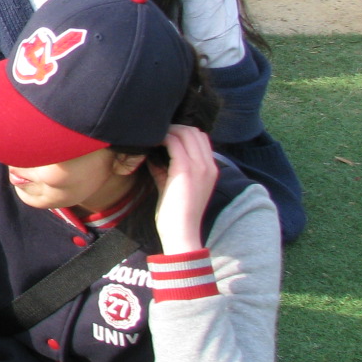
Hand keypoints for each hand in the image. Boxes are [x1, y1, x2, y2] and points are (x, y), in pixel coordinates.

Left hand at [149, 124, 218, 254]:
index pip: (201, 138)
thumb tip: (152, 155)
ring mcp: (200, 167)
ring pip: (186, 133)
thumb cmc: (175, 213)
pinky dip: (162, 139)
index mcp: (210, 169)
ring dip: (168, 131)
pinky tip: (151, 143)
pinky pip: (174, 143)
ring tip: (153, 136)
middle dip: (174, 128)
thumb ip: (165, 168)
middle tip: (156, 133)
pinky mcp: (185, 170)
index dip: (182, 132)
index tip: (164, 135)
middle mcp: (209, 165)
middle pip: (195, 131)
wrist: (181, 232)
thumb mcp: (171, 185)